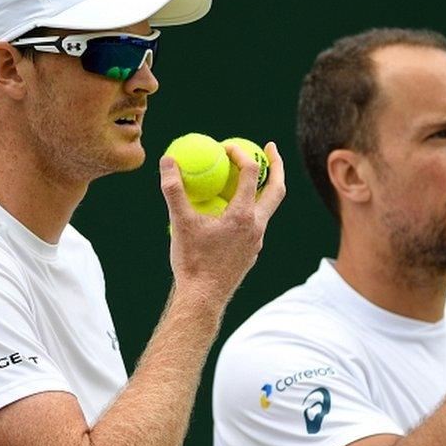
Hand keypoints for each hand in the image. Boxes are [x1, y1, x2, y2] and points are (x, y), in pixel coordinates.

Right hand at [159, 142, 285, 301]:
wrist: (203, 299)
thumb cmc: (193, 261)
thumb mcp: (180, 222)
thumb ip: (174, 190)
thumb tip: (167, 161)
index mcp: (244, 215)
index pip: (251, 173)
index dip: (241, 154)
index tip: (227, 147)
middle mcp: (257, 226)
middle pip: (277, 188)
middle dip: (277, 165)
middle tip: (270, 147)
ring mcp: (257, 241)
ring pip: (267, 208)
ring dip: (263, 188)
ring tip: (249, 176)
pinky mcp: (251, 252)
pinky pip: (256, 223)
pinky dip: (250, 208)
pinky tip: (231, 210)